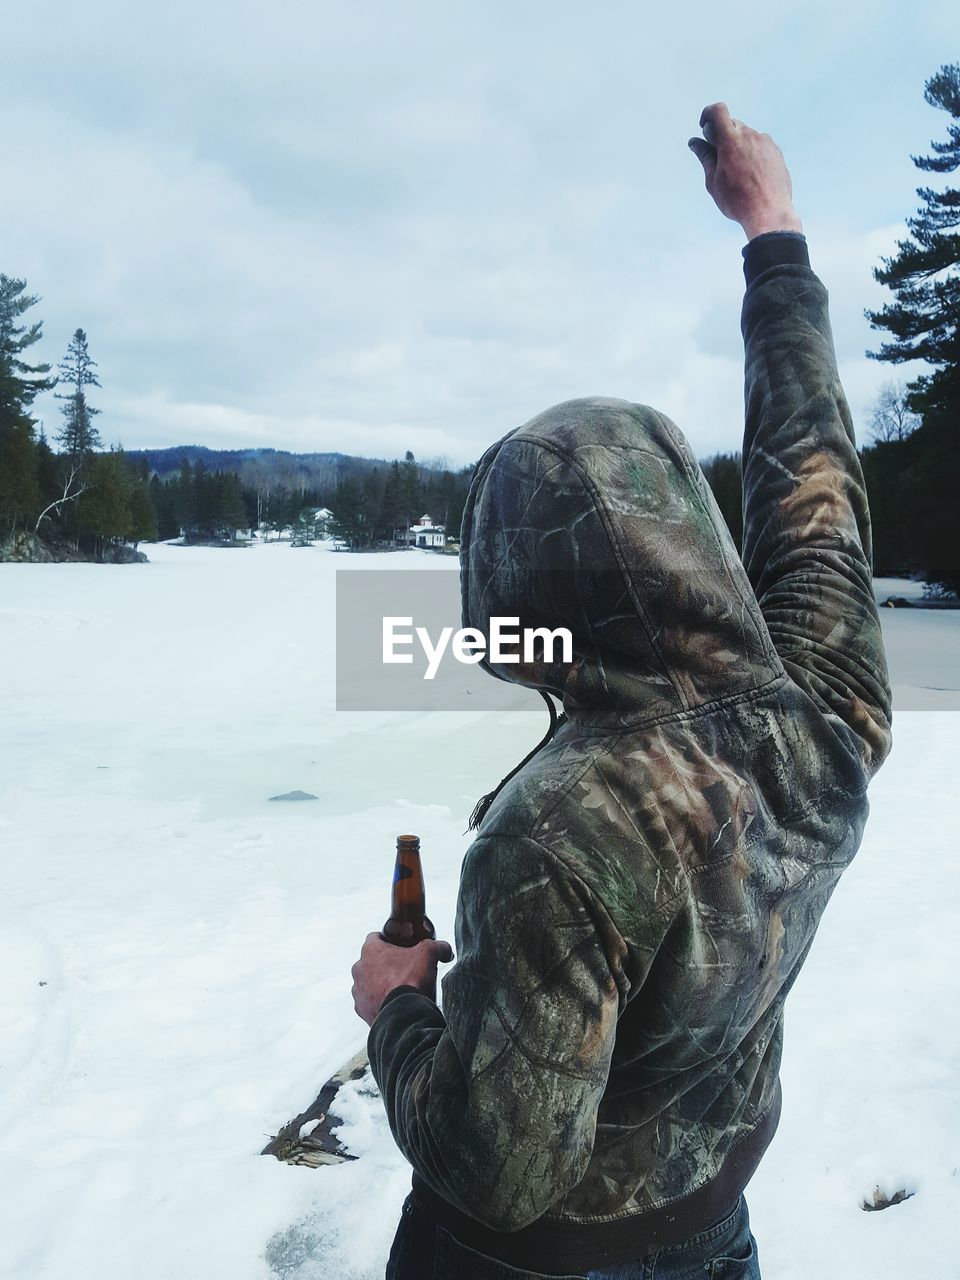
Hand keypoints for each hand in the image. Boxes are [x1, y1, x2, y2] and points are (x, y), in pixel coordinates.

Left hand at [351, 932, 453, 1026]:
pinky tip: (394, 1003)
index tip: (401, 946)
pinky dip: (379, 1002)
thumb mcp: (429, 954)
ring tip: (399, 988)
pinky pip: (369, 1002)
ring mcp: (357, 991)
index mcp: (370, 950)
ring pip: (369, 982)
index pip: (376, 937)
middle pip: (372, 960)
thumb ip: (438, 947)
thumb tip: (446, 951)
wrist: (402, 1016)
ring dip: (380, 983)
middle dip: (386, 963)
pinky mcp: (361, 1009)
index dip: (389, 940)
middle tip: (404, 968)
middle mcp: (359, 968)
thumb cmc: (410, 980)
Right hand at [688, 103, 801, 240]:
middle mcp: (750, 135)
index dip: (708, 115)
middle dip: (723, 136)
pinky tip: (751, 176)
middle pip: (732, 124)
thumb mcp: (714, 181)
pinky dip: (752, 154)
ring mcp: (765, 142)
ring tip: (738, 173)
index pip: (718, 111)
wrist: (769, 212)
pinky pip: (760, 145)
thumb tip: (695, 142)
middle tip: (719, 160)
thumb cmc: (738, 200)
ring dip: (739, 146)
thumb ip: (705, 157)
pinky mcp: (776, 151)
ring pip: (747, 136)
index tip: (705, 128)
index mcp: (731, 140)